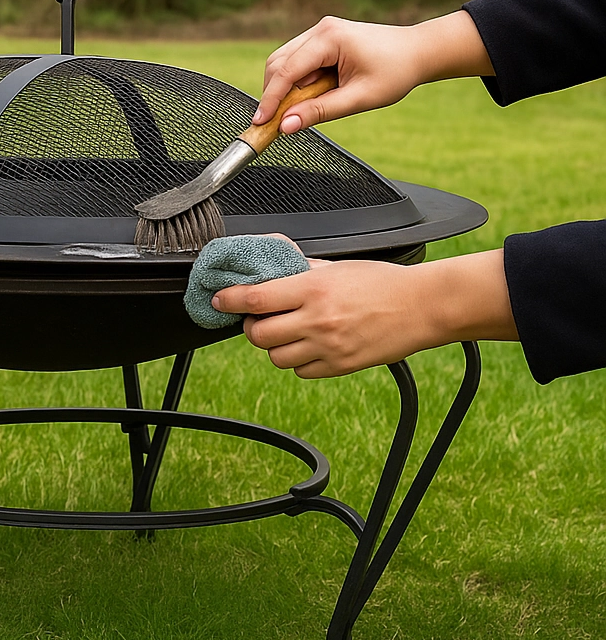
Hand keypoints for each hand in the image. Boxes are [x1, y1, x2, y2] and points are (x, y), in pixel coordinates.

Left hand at [212, 247, 515, 378]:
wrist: (422, 307)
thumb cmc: (381, 283)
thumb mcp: (337, 267)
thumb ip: (301, 270)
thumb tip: (269, 268)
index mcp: (313, 290)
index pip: (255, 298)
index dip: (230, 301)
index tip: (218, 300)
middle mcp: (317, 320)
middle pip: (259, 335)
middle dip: (254, 328)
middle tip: (261, 320)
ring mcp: (328, 347)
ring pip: (276, 358)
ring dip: (276, 347)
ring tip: (291, 333)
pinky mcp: (339, 366)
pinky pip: (301, 372)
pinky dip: (299, 362)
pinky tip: (312, 346)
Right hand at [253, 10, 493, 134]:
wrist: (418, 52)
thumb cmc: (395, 73)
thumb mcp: (358, 99)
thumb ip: (319, 112)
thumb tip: (286, 126)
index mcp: (330, 38)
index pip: (287, 71)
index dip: (270, 100)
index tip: (260, 124)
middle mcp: (320, 29)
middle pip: (278, 63)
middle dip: (273, 94)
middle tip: (278, 123)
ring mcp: (320, 32)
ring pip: (283, 62)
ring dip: (285, 89)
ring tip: (301, 110)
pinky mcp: (322, 40)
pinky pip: (296, 62)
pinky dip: (295, 83)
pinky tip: (310, 96)